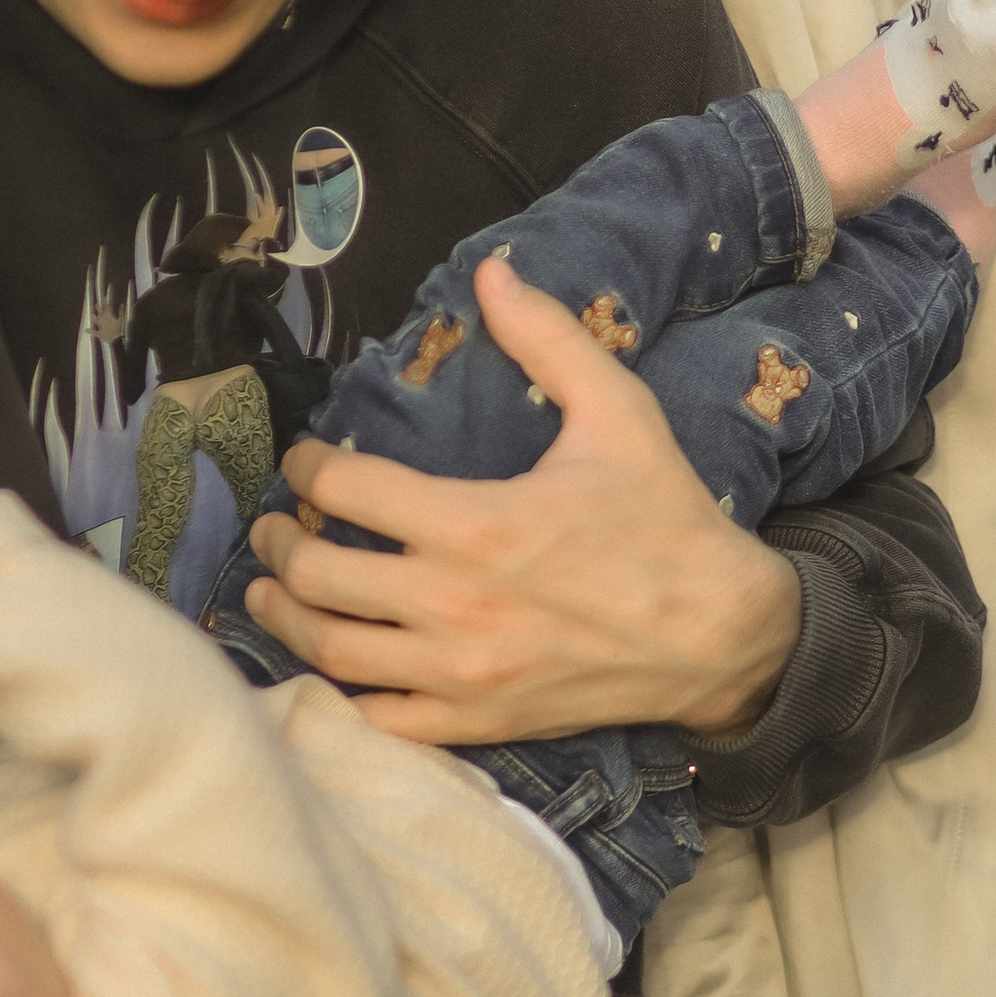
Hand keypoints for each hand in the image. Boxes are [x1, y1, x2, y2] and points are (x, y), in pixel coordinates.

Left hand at [242, 259, 804, 745]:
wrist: (723, 634)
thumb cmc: (667, 521)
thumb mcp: (619, 413)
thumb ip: (549, 340)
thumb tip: (492, 274)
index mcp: (476, 523)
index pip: (347, 488)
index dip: (308, 468)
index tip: (305, 462)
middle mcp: (453, 602)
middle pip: (318, 573)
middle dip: (279, 545)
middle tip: (273, 529)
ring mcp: (461, 671)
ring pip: (331, 650)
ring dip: (286, 618)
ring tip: (273, 594)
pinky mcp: (476, 721)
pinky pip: (377, 719)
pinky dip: (336, 695)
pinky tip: (328, 665)